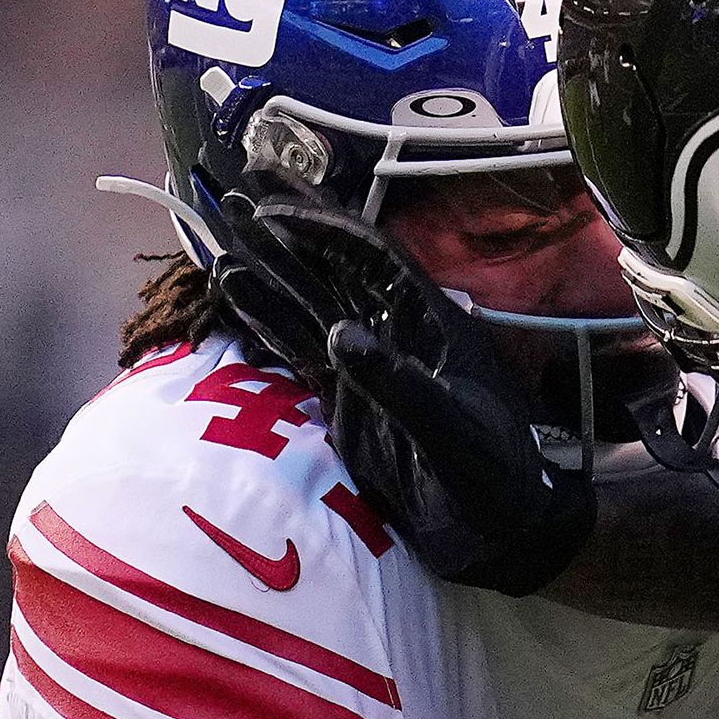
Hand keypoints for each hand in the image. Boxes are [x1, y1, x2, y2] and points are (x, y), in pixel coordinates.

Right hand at [215, 191, 593, 596]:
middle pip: (334, 265)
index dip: (325, 228)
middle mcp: (396, 331)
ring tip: (220, 232)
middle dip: (288, 228)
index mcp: (431, 324)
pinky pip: (299, 347)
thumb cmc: (492, 479)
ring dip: (268, 267)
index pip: (373, 259)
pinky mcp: (346, 398)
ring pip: (310, 301)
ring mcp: (368, 363)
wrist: (498, 533)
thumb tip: (340, 335)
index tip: (275, 207)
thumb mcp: (451, 433)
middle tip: (237, 186)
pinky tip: (234, 291)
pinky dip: (266, 320)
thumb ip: (399, 385)